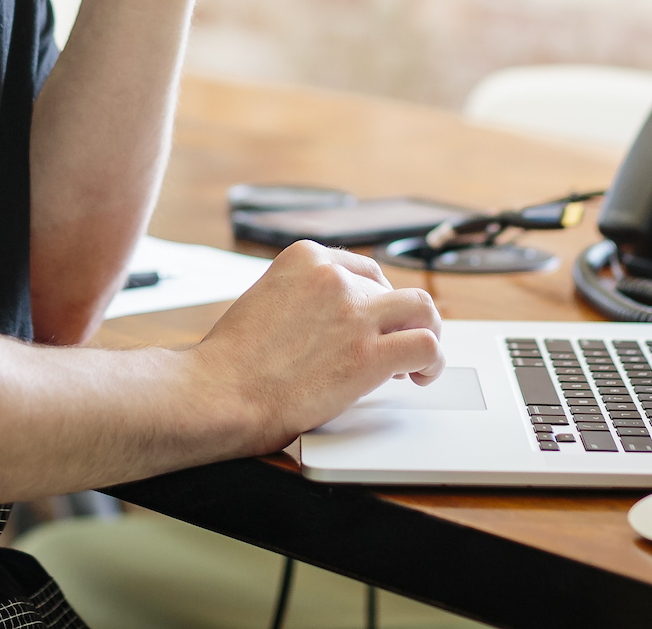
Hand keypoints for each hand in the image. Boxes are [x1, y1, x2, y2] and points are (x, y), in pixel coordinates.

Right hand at [186, 240, 444, 452]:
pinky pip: (426, 345)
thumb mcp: (263, 301)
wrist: (219, 394)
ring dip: (425, 331)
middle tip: (390, 344)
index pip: (362, 268)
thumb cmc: (231, 363)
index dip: (372, 298)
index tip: (372, 319)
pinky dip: (432, 361)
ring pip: (422, 308)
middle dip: (393, 318)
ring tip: (417, 358)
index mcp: (305, 257)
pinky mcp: (370, 354)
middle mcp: (334, 277)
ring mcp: (355, 313)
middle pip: (390, 289)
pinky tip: (420, 376)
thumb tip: (329, 320)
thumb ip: (301, 299)